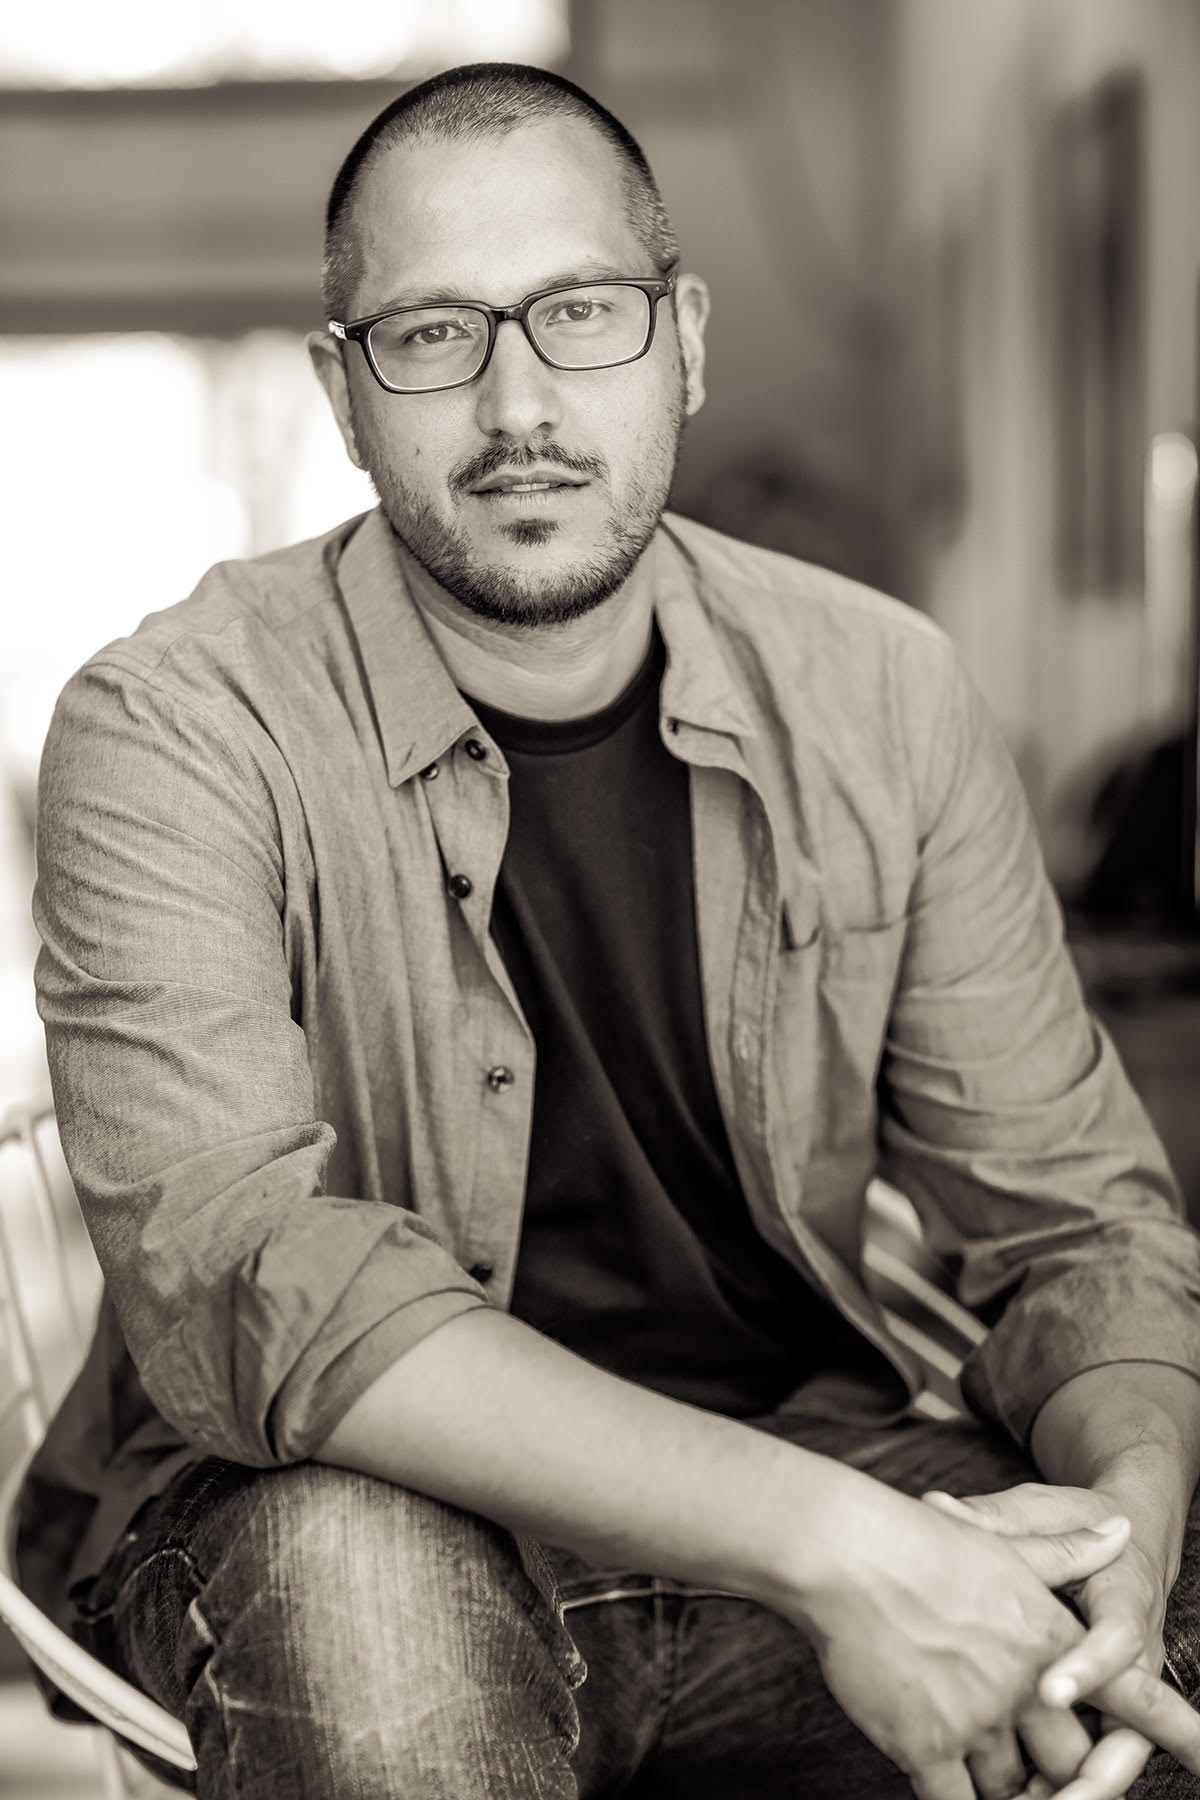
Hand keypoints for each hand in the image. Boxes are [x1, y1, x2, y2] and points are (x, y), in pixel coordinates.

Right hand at [777, 1480, 1143, 1799]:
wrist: (845, 1552)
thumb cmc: (919, 1540)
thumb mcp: (1007, 1536)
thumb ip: (1067, 1551)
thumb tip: (1122, 1531)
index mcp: (1048, 1635)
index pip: (1128, 1695)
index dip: (1174, 1731)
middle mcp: (1023, 1684)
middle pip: (1069, 1759)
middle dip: (1062, 1774)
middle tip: (1050, 1777)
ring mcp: (975, 1719)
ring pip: (1010, 1786)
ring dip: (1003, 1787)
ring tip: (983, 1769)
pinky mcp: (925, 1744)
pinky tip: (949, 1792)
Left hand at [923, 1482, 1175, 1797]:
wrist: (1123, 1523)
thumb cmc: (1075, 1517)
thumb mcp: (1038, 1511)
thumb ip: (993, 1520)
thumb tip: (936, 1508)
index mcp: (1122, 1603)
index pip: (1117, 1640)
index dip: (1087, 1669)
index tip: (1048, 1692)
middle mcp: (1132, 1657)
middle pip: (1134, 1728)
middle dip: (1094, 1773)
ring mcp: (1119, 1689)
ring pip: (1111, 1756)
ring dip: (1072, 1790)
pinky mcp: (1101, 1706)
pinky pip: (1088, 1756)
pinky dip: (1056, 1786)